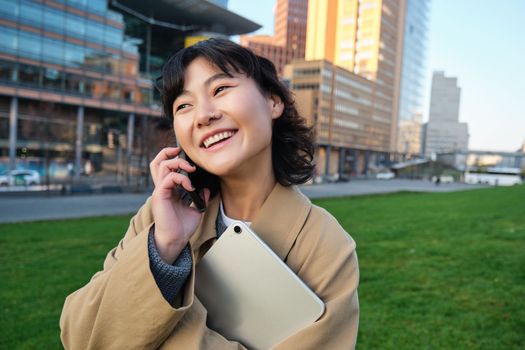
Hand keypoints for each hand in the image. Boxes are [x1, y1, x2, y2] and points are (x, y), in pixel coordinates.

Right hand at [149, 147, 209, 263]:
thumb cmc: (182, 227)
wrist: (176, 239)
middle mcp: (162, 188)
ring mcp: (160, 191)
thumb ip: (200, 197)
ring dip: (178, 164)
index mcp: (169, 189)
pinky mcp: (160, 195)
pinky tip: (190, 186)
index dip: (173, 158)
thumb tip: (206, 188)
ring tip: (190, 170)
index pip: (165, 167)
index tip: (187, 159)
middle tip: (182, 154)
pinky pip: (168, 178)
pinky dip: (181, 178)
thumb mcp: (196, 209)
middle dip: (168, 152)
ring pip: (161, 166)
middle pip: (157, 162)